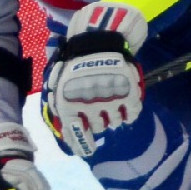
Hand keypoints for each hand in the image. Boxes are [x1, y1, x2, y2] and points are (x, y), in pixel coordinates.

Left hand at [46, 3, 147, 157]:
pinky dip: (129, 113)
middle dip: (97, 121)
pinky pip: (131, 115)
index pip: (76, 135)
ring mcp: (111, 101)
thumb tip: (63, 128)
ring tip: (111, 101)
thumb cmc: (75, 60)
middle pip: (98, 128)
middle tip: (98, 109)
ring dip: (112, 116)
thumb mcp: (59, 82)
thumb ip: (58, 104)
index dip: (82, 146)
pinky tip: (125, 104)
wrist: (98, 38)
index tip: (88, 151)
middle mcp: (90, 107)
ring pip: (114, 123)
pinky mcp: (129, 95)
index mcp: (70, 104)